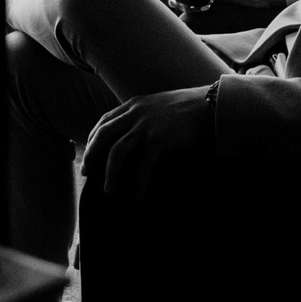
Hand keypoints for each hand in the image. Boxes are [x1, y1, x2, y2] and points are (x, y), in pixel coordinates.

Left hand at [81, 85, 214, 198]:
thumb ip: (145, 116)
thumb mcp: (160, 107)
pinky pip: (142, 165)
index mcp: (134, 104)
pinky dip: (138, 182)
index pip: (104, 121)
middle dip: (91, 156)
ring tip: (109, 190)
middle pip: (103, 136)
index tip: (88, 155)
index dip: (93, 139)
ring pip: (117, 152)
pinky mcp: (159, 138)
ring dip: (110, 173)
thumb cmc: (190, 109)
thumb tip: (135, 136)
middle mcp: (136, 112)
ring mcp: (147, 125)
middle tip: (87, 173)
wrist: (213, 105)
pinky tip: (138, 196)